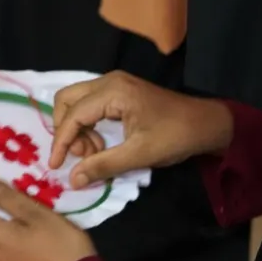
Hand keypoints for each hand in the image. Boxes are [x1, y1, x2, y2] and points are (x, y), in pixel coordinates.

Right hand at [50, 71, 234, 188]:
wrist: (205, 124)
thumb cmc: (175, 136)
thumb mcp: (139, 155)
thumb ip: (103, 165)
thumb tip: (72, 180)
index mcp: (114, 92)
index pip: (73, 115)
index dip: (61, 142)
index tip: (56, 166)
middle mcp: (109, 81)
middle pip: (67, 100)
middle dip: (66, 130)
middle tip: (82, 155)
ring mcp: (115, 83)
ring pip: (77, 102)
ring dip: (77, 128)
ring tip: (95, 152)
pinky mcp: (120, 91)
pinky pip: (90, 104)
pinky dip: (88, 124)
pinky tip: (101, 144)